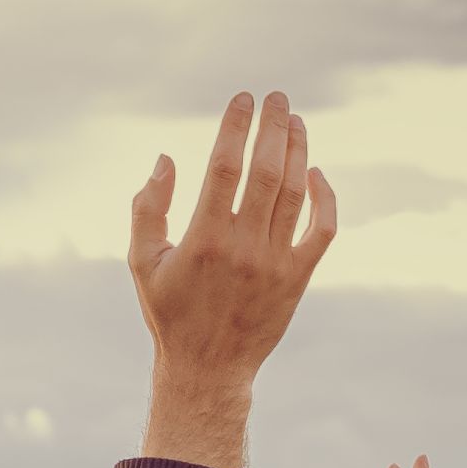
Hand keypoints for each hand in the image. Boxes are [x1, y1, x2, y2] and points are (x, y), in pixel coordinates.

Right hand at [127, 89, 339, 467]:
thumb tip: (166, 159)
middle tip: (277, 97)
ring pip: (295, 192)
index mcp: (203, 239)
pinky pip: (321, 229)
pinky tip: (315, 172)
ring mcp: (275, 263)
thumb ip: (148, 209)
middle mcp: (243, 248)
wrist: (208, 370)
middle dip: (273, 126)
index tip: (243, 99)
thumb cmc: (170, 313)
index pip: (225, 166)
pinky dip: (324, 197)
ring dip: (298, 150)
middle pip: (267, 170)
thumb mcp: (142, 264)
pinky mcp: (298, 279)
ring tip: (295, 121)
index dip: (236, 126)